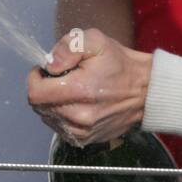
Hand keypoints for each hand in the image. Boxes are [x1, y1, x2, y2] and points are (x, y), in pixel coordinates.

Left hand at [26, 28, 153, 145]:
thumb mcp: (97, 41)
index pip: (35, 93)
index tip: (47, 71)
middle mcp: (78, 116)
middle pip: (38, 106)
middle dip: (45, 89)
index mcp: (79, 91)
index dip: (35, 78)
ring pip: (47, 117)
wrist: (147, 91)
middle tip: (64, 78)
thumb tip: (49, 64)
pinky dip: (62, 115)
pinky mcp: (85, 140)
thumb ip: (68, 47)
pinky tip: (78, 104)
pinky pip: (59, 128)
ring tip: (74, 91)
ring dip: (53, 103)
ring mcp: (82, 132)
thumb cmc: (121, 65)